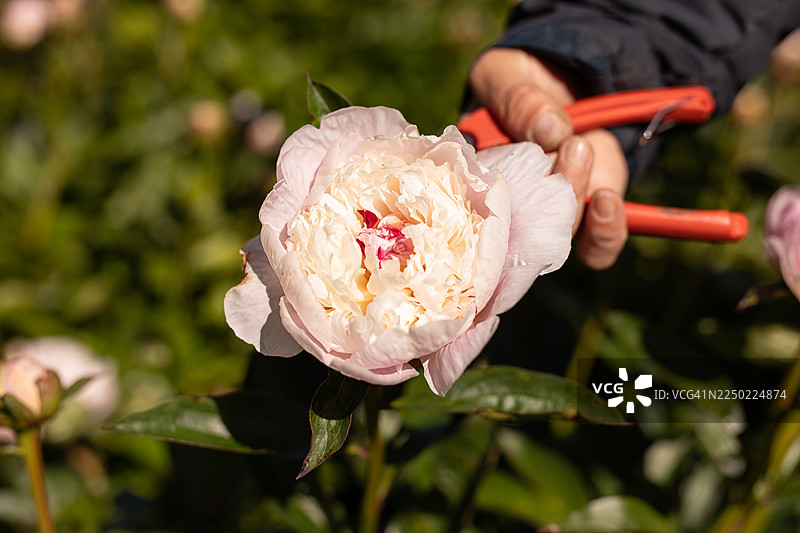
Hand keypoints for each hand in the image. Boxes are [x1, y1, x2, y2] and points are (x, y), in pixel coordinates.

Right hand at [469, 48, 628, 269]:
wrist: (558, 79)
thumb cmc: (516, 79)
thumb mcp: (504, 73)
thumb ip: (518, 98)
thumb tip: (551, 133)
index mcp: (472, 180)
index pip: (467, 215)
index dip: (482, 213)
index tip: (504, 183)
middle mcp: (507, 208)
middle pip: (515, 236)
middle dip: (542, 199)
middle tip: (566, 144)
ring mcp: (548, 217)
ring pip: (556, 241)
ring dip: (572, 203)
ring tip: (580, 149)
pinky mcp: (588, 215)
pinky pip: (596, 248)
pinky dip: (605, 232)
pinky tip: (608, 201)